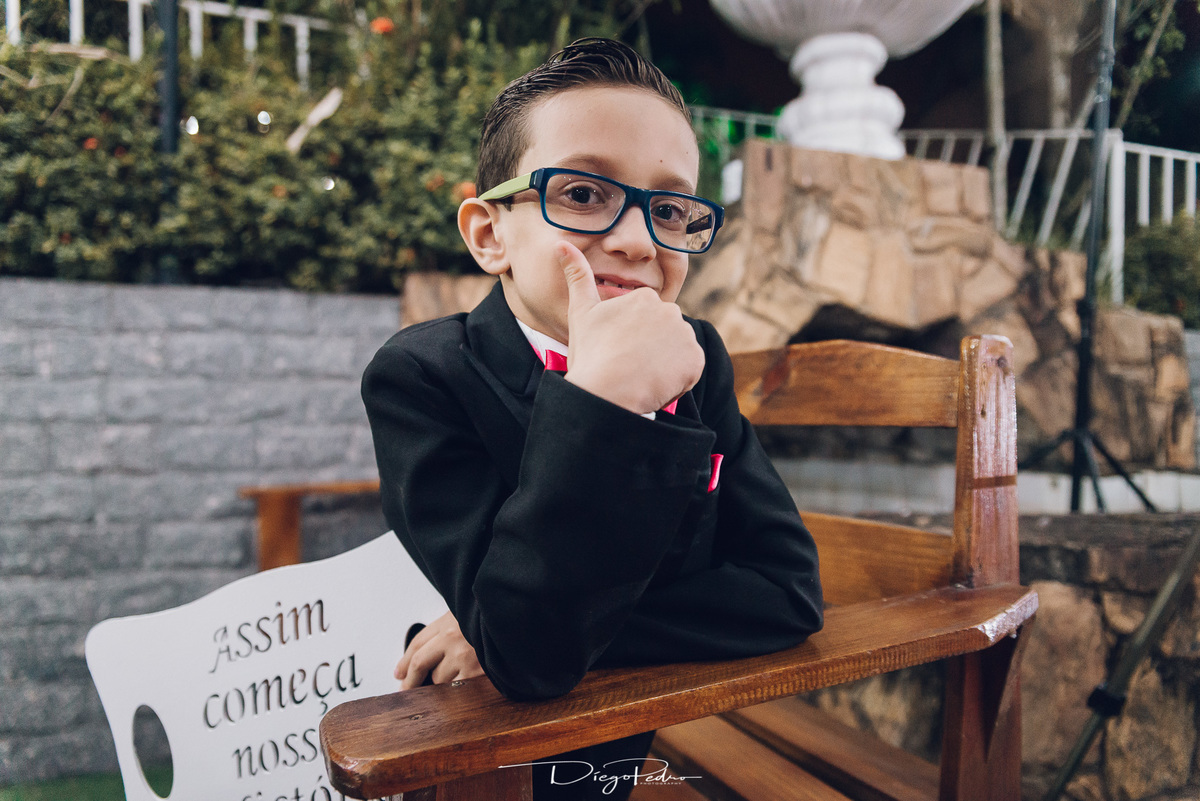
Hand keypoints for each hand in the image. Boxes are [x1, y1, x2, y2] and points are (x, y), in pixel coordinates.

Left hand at [394, 611, 484, 689]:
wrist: (517, 620)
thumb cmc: (490, 619)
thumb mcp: (464, 616)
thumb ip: (440, 633)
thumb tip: (412, 662)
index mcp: (448, 621)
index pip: (417, 643)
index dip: (405, 661)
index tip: (399, 674)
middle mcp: (452, 639)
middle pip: (421, 663)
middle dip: (411, 680)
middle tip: (406, 689)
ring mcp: (464, 657)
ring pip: (439, 679)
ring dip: (442, 681)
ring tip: (456, 674)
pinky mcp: (477, 673)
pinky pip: (457, 688)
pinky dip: (458, 687)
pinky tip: (465, 682)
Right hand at [558, 242, 703, 414]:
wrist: (606, 392)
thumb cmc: (591, 353)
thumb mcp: (581, 311)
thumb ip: (576, 275)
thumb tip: (560, 244)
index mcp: (645, 298)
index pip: (644, 321)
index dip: (630, 339)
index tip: (617, 351)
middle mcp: (670, 311)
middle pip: (663, 334)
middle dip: (650, 349)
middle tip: (628, 365)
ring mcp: (685, 335)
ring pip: (677, 351)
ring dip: (664, 364)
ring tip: (640, 376)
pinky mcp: (695, 360)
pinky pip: (689, 370)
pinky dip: (677, 379)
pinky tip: (655, 384)